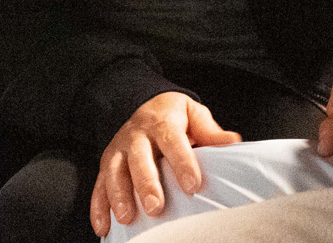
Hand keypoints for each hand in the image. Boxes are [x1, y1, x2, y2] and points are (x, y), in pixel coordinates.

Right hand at [89, 92, 240, 236]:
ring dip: (119, 195)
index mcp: (162, 122)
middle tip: (155, 206)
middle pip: (139, 158)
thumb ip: (211, 132)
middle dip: (146, 183)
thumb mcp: (194, 115)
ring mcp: (118, 149)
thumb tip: (233, 142)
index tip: (193, 185)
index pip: (173, 141)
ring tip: (126, 218)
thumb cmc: (173, 116)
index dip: (183, 163)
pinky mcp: (106, 164)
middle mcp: (136, 135)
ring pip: (114, 172)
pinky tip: (103, 227)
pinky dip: (98, 207)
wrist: (145, 104)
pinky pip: (99, 185)